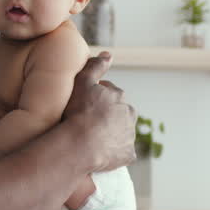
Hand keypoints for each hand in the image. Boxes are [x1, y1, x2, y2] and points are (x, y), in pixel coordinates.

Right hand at [62, 53, 135, 171]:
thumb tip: (108, 55)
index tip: (84, 105)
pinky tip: (100, 154)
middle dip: (106, 116)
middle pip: (117, 114)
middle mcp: (129, 115)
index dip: (96, 98)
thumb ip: (95, 66)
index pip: (109, 94)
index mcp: (120, 97)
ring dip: (110, 134)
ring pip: (120, 133)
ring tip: (92, 140)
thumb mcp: (83, 82)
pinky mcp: (128, 154)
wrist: (81, 144)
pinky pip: (121, 153)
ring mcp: (129, 136)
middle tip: (88, 123)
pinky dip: (113, 153)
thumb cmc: (79, 112)